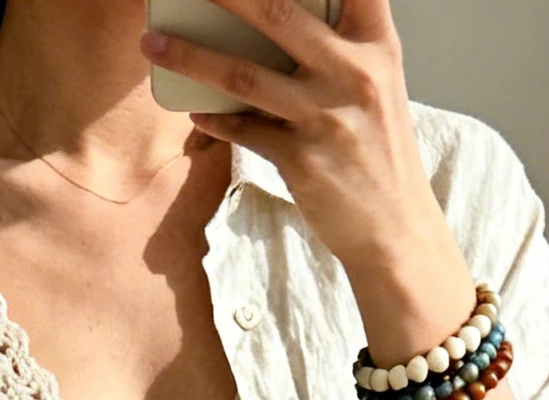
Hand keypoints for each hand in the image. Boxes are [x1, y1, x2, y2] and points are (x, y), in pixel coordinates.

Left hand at [140, 0, 471, 351]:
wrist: (395, 228)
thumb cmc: (378, 149)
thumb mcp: (376, 82)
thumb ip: (340, 43)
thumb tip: (275, 17)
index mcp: (376, 43)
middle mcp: (352, 72)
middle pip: (277, 12)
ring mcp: (324, 116)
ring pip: (244, 74)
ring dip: (190, 56)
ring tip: (153, 43)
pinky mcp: (301, 160)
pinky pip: (243, 130)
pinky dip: (214, 119)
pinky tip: (195, 108)